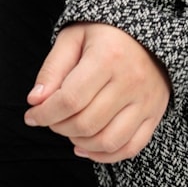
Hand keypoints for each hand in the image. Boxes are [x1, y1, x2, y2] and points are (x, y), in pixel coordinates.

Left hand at [23, 22, 171, 162]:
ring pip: (108, 140)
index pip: (70, 100)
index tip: (32, 116)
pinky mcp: (155, 113)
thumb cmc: (105, 32)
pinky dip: (106, 155)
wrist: (149, 31)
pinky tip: (87, 147)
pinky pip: (131, 147)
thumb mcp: (73, 38)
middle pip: (86, 123)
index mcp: (108, 57)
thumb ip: (52, 69)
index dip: (45, 114)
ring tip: (69, 130)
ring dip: (80, 143)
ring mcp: (146, 100)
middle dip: (59, 127)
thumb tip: (35, 100)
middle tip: (51, 119)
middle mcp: (131, 81)